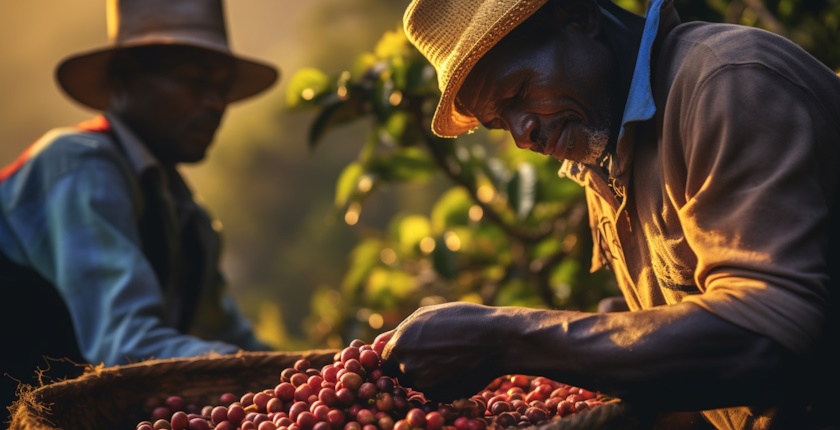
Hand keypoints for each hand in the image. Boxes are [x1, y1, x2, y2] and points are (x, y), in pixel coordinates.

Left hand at [378, 302, 512, 402]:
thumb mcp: (425, 316)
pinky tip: (457, 370)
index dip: (395, 357)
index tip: (409, 353)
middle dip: (411, 366)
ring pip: (417, 384)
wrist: (496, 339)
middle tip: (435, 354)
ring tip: (449, 358)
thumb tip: (376, 342)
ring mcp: (424, 385)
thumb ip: (398, 332)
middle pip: (399, 374)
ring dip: (426, 376)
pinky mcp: (441, 397)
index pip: (382, 360)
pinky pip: (434, 393)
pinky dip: (441, 385)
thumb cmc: (461, 320)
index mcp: (398, 346)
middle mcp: (406, 368)